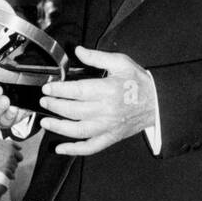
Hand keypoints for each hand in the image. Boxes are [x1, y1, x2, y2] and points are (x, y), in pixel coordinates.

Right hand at [0, 133, 21, 177]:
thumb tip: (20, 148)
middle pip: (16, 164)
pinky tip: (7, 176)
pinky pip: (10, 174)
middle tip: (5, 166)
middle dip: (12, 165)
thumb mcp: (1, 141)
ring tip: (3, 170)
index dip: (15, 160)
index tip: (11, 161)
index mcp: (11, 148)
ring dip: (10, 171)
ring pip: (13, 170)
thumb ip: (12, 144)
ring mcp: (6, 161)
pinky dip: (9, 176)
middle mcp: (10, 154)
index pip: (20, 157)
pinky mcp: (1, 167)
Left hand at [39, 47, 156, 154]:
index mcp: (108, 90)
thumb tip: (78, 51)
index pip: (77, 91)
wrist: (157, 103)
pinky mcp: (110, 138)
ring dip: (59, 128)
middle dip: (55, 106)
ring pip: (78, 131)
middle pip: (74, 110)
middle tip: (44, 101)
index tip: (48, 88)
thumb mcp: (121, 63)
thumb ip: (97, 57)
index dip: (59, 90)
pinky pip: (90, 147)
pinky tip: (60, 148)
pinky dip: (74, 150)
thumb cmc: (139, 83)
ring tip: (46, 122)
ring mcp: (108, 126)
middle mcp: (106, 110)